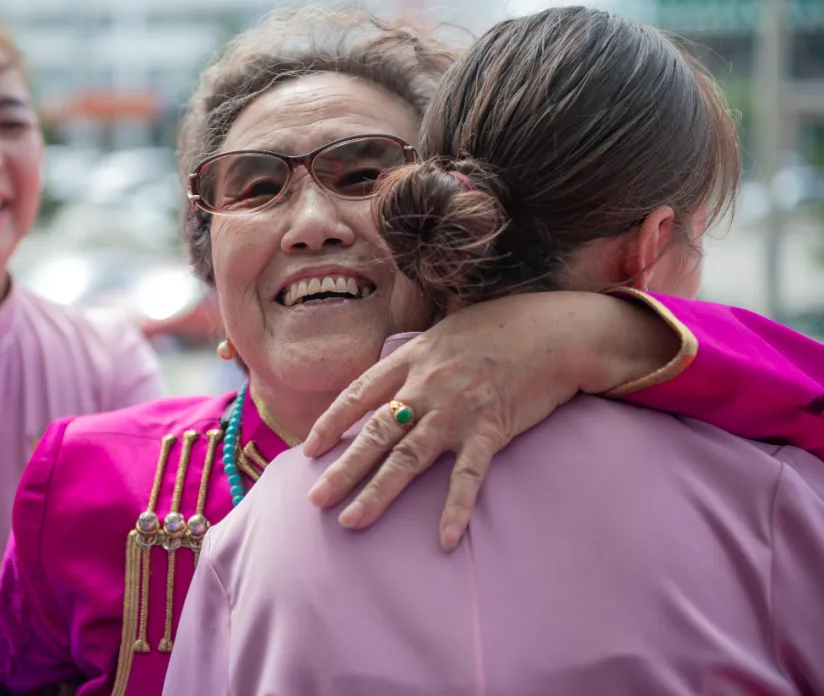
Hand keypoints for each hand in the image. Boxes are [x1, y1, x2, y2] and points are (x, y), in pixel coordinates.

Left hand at [304, 291, 679, 549]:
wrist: (555, 330)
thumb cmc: (501, 327)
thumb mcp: (445, 332)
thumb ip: (416, 358)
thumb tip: (391, 378)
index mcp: (412, 358)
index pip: (359, 394)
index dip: (332, 422)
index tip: (310, 448)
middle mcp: (426, 386)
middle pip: (375, 433)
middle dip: (342, 468)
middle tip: (315, 500)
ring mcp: (456, 411)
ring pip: (407, 458)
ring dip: (377, 492)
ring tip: (351, 521)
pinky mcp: (490, 430)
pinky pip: (468, 475)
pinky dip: (455, 507)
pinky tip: (443, 539)